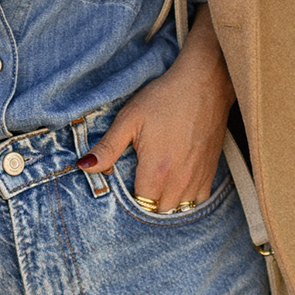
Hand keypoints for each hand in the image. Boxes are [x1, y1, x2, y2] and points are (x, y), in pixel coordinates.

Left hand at [78, 10, 234, 213]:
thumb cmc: (164, 98)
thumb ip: (107, 148)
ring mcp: (198, 177)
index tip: (124, 187)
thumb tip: (83, 166)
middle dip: (146, 205)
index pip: (140, 206)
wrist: (205, 82)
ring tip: (155, 186)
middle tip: (137, 186)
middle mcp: (180, 180)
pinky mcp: (211, 170)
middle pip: (160, 212)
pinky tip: (176, 183)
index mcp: (157, 171)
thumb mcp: (129, 119)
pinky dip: (186, 198)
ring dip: (166, 203)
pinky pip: (198, 200)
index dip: (129, 201)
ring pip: (179, 209)